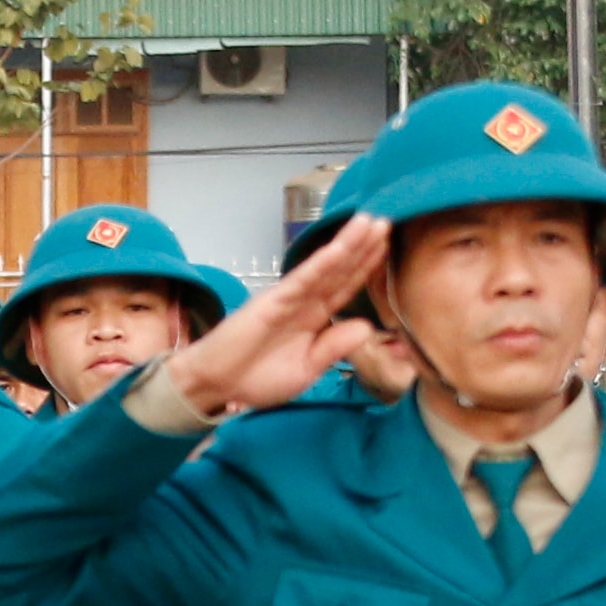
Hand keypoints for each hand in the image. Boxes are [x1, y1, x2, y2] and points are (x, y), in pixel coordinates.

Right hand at [155, 214, 393, 418]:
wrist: (218, 384)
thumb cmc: (257, 378)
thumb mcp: (307, 369)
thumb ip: (335, 347)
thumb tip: (366, 326)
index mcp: (315, 318)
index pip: (346, 287)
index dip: (367, 267)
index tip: (387, 246)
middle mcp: (305, 302)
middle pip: (341, 270)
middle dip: (364, 247)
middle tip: (386, 220)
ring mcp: (290, 298)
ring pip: (325, 268)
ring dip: (348, 245)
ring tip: (370, 222)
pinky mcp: (273, 301)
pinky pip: (303, 280)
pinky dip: (322, 263)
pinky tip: (340, 248)